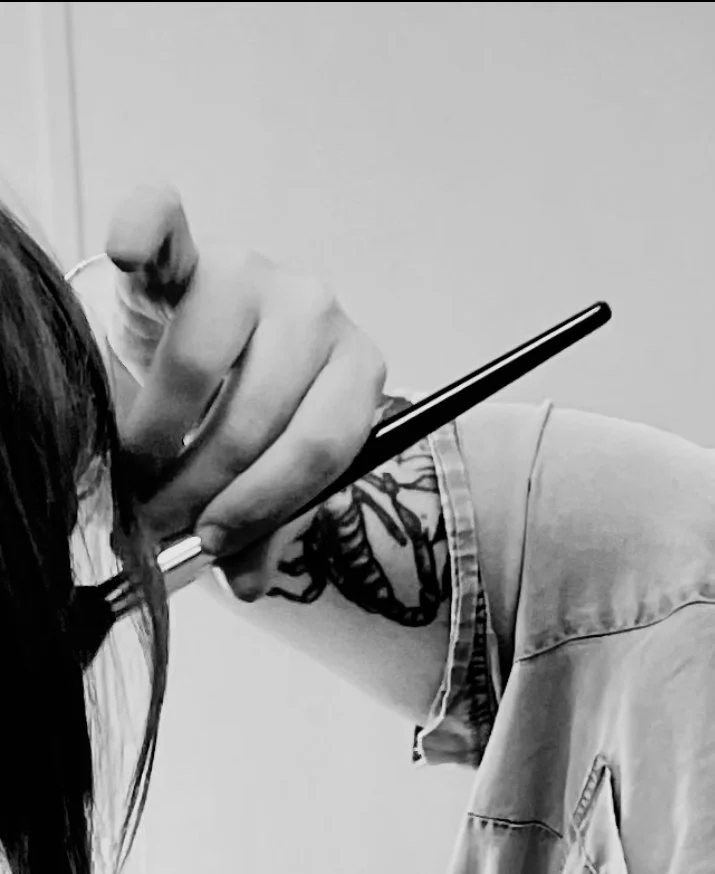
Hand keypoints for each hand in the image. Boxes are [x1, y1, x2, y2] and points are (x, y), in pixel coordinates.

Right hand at [80, 184, 385, 589]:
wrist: (206, 345)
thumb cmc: (247, 413)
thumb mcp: (269, 473)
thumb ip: (264, 526)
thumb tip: (243, 581)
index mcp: (356, 374)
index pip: (320, 448)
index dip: (261, 503)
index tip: (214, 540)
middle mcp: (316, 312)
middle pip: (257, 413)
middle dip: (203, 484)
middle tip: (163, 521)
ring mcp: (252, 271)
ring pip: (202, 358)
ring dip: (161, 430)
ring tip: (138, 469)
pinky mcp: (188, 244)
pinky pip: (162, 222)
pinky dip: (141, 234)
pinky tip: (129, 257)